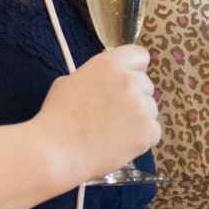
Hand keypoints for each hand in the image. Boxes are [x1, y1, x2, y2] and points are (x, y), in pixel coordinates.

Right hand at [33, 45, 159, 184]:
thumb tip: (105, 81)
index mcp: (109, 64)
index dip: (134, 70)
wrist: (55, 152)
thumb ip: (94, 76)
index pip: (140, 56)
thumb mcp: (68, 83)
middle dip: (134, 97)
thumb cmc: (56, 119)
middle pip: (146, 85)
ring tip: (111, 132)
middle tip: (112, 114)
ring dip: (138, 119)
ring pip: (151, 109)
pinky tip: (119, 145)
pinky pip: (153, 131)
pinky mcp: (148, 129)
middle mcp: (129, 80)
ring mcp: (141, 105)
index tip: (126, 82)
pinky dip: (141, 139)